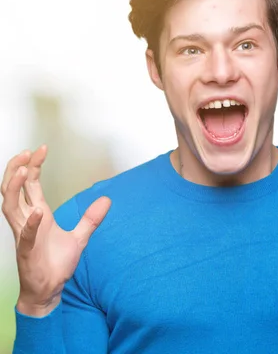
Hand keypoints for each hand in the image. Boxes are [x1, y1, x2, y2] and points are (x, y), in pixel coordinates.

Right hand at [1, 146, 110, 316]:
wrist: (49, 289)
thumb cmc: (57, 264)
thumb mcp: (80, 237)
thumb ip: (91, 219)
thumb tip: (107, 200)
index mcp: (38, 215)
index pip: (30, 185)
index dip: (33, 166)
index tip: (41, 149)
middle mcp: (27, 221)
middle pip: (14, 189)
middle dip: (18, 169)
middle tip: (28, 152)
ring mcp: (24, 235)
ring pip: (10, 207)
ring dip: (15, 188)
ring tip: (25, 170)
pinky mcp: (27, 252)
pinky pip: (24, 235)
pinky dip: (30, 223)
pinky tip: (36, 211)